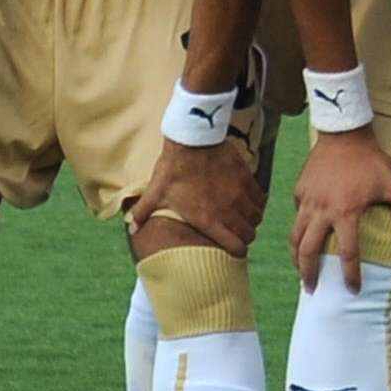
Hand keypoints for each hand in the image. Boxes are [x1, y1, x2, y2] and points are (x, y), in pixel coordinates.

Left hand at [125, 133, 264, 252]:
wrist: (193, 140)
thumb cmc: (173, 169)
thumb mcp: (156, 192)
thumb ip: (143, 212)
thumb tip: (130, 227)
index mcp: (208, 219)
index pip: (235, 246)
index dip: (236, 251)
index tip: (233, 249)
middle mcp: (229, 210)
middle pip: (250, 233)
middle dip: (245, 237)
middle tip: (238, 234)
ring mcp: (240, 194)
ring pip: (257, 216)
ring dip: (251, 220)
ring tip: (243, 218)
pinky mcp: (247, 178)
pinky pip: (260, 198)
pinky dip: (257, 203)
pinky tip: (248, 200)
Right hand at [289, 130, 390, 290]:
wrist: (344, 135)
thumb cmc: (371, 161)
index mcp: (346, 213)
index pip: (347, 253)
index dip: (350, 274)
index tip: (352, 289)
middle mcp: (322, 211)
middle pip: (308, 251)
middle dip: (309, 274)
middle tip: (312, 289)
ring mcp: (306, 201)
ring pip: (294, 237)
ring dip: (296, 257)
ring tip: (300, 270)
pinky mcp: (298, 192)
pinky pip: (296, 216)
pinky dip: (299, 230)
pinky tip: (304, 237)